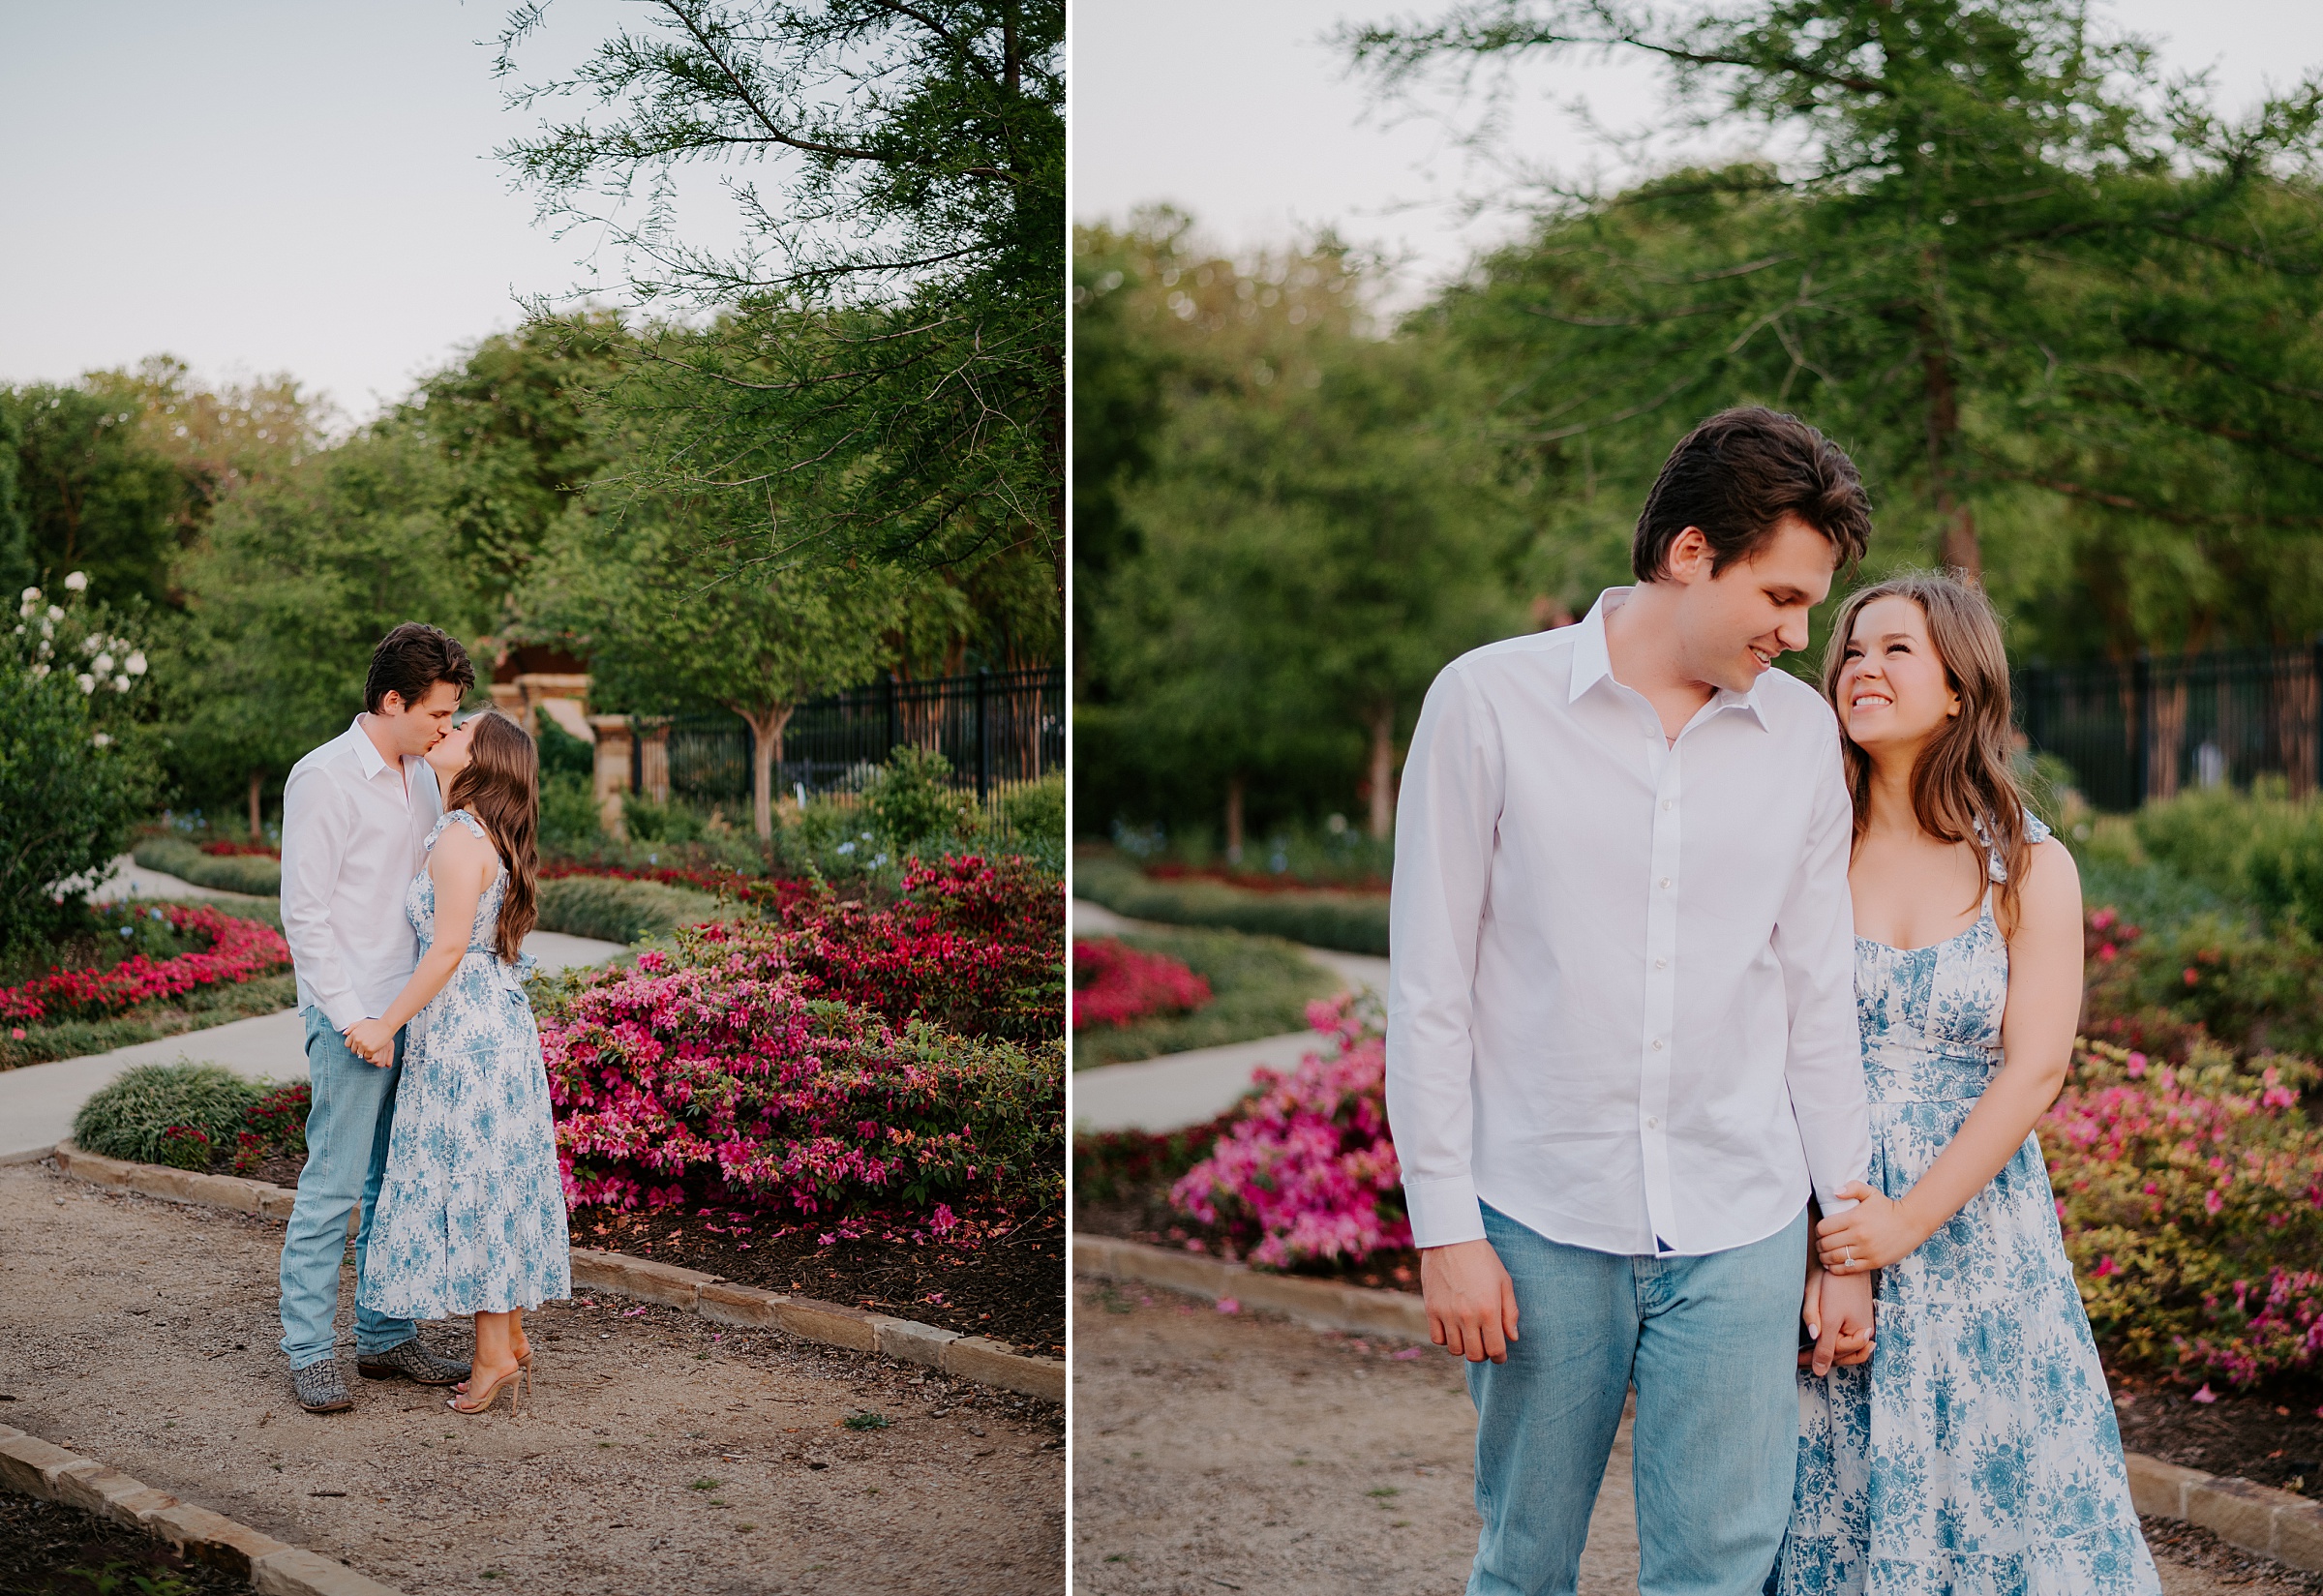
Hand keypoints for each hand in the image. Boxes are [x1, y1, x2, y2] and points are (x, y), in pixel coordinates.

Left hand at [344, 1018, 395, 1067]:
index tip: (358, 1044)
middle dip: (358, 1049)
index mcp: (354, 1033)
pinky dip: (370, 1054)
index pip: (347, 1044)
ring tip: (370, 1046)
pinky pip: (367, 1056)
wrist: (386, 1026)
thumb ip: (351, 1027)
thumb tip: (344, 1034)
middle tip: (366, 1045)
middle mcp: (357, 1039)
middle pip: (353, 1050)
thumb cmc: (375, 1024)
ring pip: (360, 1054)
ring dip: (364, 1052)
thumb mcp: (362, 1022)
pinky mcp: (370, 1050)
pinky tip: (374, 1048)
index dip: (352, 1045)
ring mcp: (363, 1045)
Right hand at [1420, 1238, 1519, 1363]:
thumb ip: (1510, 1312)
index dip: (1500, 1356)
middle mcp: (1468, 1316)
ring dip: (1465, 1347)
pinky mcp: (1431, 1309)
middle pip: (1475, 1355)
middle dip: (1484, 1354)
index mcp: (1489, 1310)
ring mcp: (1447, 1314)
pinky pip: (1437, 1338)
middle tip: (1485, 1344)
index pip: (1495, 1349)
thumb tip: (1512, 1338)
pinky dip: (1446, 1339)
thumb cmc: (1482, 1259)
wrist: (1452, 1239)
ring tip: (1469, 1336)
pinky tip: (1453, 1329)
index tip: (1500, 1354)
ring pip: (1455, 1350)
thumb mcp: (1504, 1282)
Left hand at [1807, 1267, 1874, 1375]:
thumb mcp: (1828, 1317)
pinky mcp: (1854, 1314)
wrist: (1840, 1258)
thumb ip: (1825, 1346)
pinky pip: (1842, 1335)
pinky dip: (1830, 1341)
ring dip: (1824, 1352)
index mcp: (1861, 1333)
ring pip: (1842, 1346)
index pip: (1836, 1355)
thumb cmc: (1836, 1285)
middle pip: (1841, 1354)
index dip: (1814, 1359)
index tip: (1795, 1362)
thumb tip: (1819, 1371)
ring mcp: (1860, 1323)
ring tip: (1804, 1356)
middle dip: (1819, 1358)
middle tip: (1797, 1361)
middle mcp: (1864, 1331)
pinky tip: (1817, 1342)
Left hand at [1816, 1181, 1923, 1273]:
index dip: (1818, 1231)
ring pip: (1836, 1258)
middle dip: (1819, 1245)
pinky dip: (1837, 1269)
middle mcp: (1859, 1235)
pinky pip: (1849, 1269)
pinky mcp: (1874, 1262)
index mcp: (1854, 1218)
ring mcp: (1866, 1250)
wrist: (1912, 1223)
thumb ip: (1852, 1188)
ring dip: (1825, 1258)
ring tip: (1824, 1256)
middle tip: (1819, 1245)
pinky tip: (1832, 1266)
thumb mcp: (1870, 1192)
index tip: (1820, 1232)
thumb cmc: (1888, 1207)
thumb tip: (1835, 1192)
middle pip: (1827, 1244)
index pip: (1824, 1228)